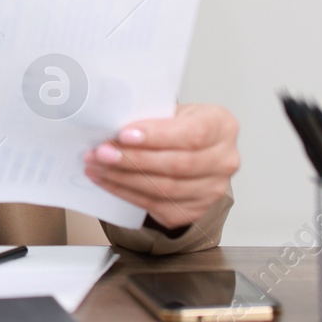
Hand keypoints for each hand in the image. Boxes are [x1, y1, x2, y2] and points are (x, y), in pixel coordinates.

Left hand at [82, 103, 239, 229]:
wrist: (192, 152)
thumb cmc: (180, 127)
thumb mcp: (173, 111)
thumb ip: (152, 116)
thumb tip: (112, 123)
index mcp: (222, 126)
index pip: (192, 134)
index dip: (157, 136)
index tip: (124, 134)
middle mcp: (224, 160)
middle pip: (176, 165)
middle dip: (132, 159)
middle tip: (101, 152)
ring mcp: (212, 190)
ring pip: (164, 189)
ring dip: (123, 178)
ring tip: (97, 165)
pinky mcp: (194, 210)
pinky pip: (155, 205)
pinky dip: (126, 193)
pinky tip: (106, 180)